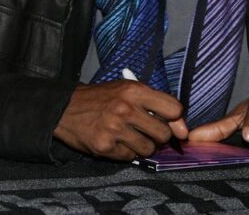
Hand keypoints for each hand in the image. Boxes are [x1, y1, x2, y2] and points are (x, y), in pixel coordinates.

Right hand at [54, 81, 187, 160]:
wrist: (65, 108)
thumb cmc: (101, 98)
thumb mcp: (127, 91)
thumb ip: (156, 104)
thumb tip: (182, 130)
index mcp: (134, 90)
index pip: (174, 109)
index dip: (175, 119)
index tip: (170, 122)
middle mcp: (126, 109)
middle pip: (164, 134)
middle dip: (160, 136)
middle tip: (148, 131)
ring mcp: (114, 129)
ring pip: (149, 149)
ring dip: (144, 146)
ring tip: (131, 136)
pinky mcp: (104, 147)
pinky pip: (130, 157)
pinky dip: (127, 152)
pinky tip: (117, 141)